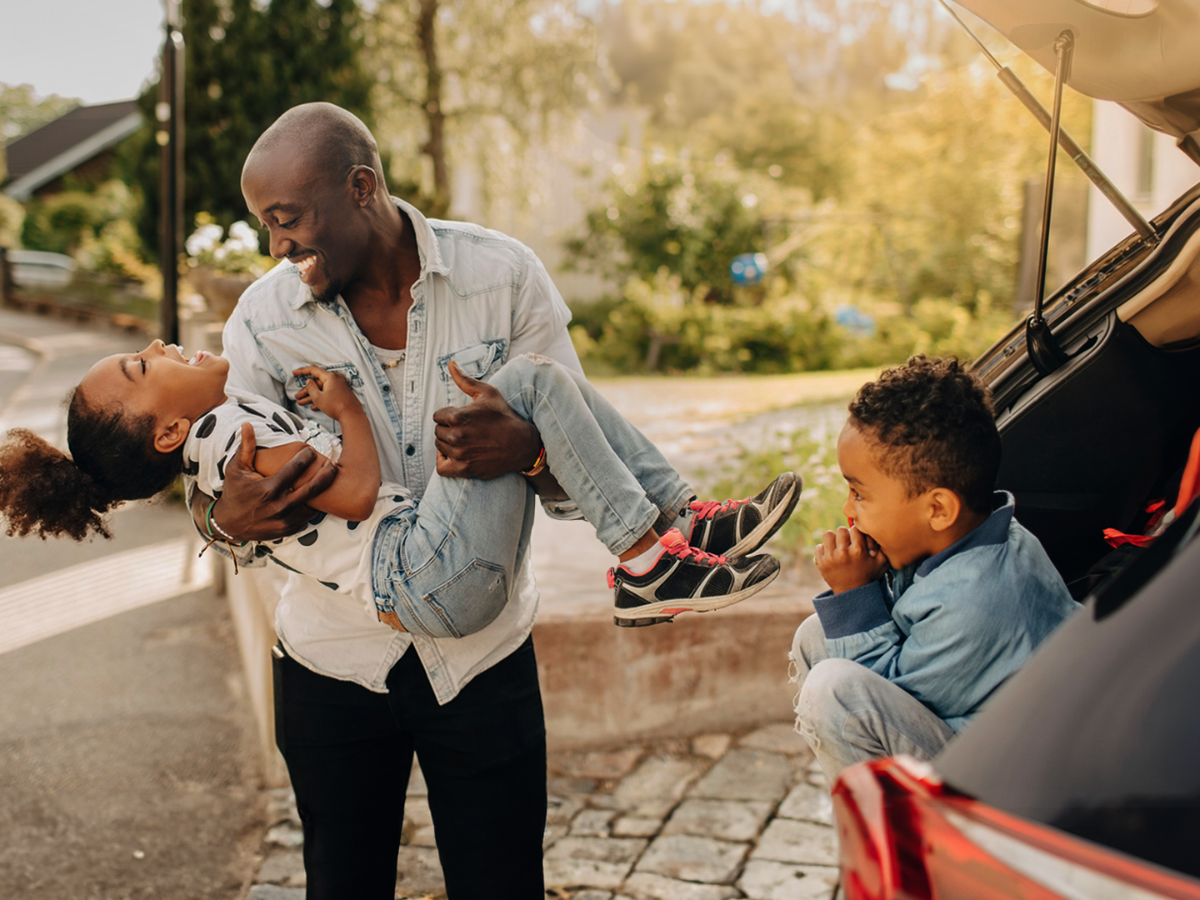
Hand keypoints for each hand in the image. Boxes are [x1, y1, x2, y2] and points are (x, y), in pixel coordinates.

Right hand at [210, 423, 337, 541]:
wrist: (229, 524)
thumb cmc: (234, 492)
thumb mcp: (236, 469)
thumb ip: (246, 447)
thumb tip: (247, 424)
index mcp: (269, 489)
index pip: (296, 468)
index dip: (306, 456)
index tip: (311, 450)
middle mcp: (280, 506)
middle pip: (313, 487)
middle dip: (326, 473)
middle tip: (332, 464)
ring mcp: (285, 520)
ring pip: (314, 504)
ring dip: (322, 492)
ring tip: (329, 479)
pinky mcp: (288, 530)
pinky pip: (308, 518)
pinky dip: (313, 507)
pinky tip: (317, 497)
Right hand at [294, 366, 362, 419]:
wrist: (352, 416)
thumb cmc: (337, 406)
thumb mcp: (318, 397)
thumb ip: (311, 388)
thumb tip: (309, 381)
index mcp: (330, 377)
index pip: (313, 370)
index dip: (302, 371)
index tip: (294, 373)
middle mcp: (336, 380)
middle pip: (317, 383)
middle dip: (306, 391)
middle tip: (298, 396)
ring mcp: (339, 387)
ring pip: (322, 390)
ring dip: (312, 397)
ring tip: (302, 403)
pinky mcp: (342, 395)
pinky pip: (329, 395)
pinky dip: (321, 400)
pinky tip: (313, 407)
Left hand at [432, 360, 540, 478]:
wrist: (521, 444)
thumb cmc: (504, 416)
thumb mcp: (487, 393)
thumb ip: (464, 379)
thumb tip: (450, 363)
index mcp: (458, 416)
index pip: (438, 416)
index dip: (450, 415)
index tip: (464, 418)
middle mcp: (456, 436)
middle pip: (438, 431)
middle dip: (449, 429)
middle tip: (467, 429)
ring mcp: (460, 454)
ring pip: (440, 447)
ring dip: (448, 444)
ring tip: (466, 440)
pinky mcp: (464, 469)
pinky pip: (441, 467)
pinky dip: (445, 462)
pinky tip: (456, 455)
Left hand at [814, 525, 889, 594]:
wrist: (853, 593)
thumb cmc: (868, 575)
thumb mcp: (881, 562)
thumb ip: (882, 546)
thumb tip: (875, 532)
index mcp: (859, 550)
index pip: (855, 529)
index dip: (857, 533)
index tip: (858, 540)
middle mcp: (844, 552)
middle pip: (841, 530)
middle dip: (845, 535)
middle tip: (848, 543)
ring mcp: (831, 557)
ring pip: (828, 534)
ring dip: (833, 539)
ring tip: (838, 546)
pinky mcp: (821, 563)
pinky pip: (819, 546)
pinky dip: (824, 549)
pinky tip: (831, 554)